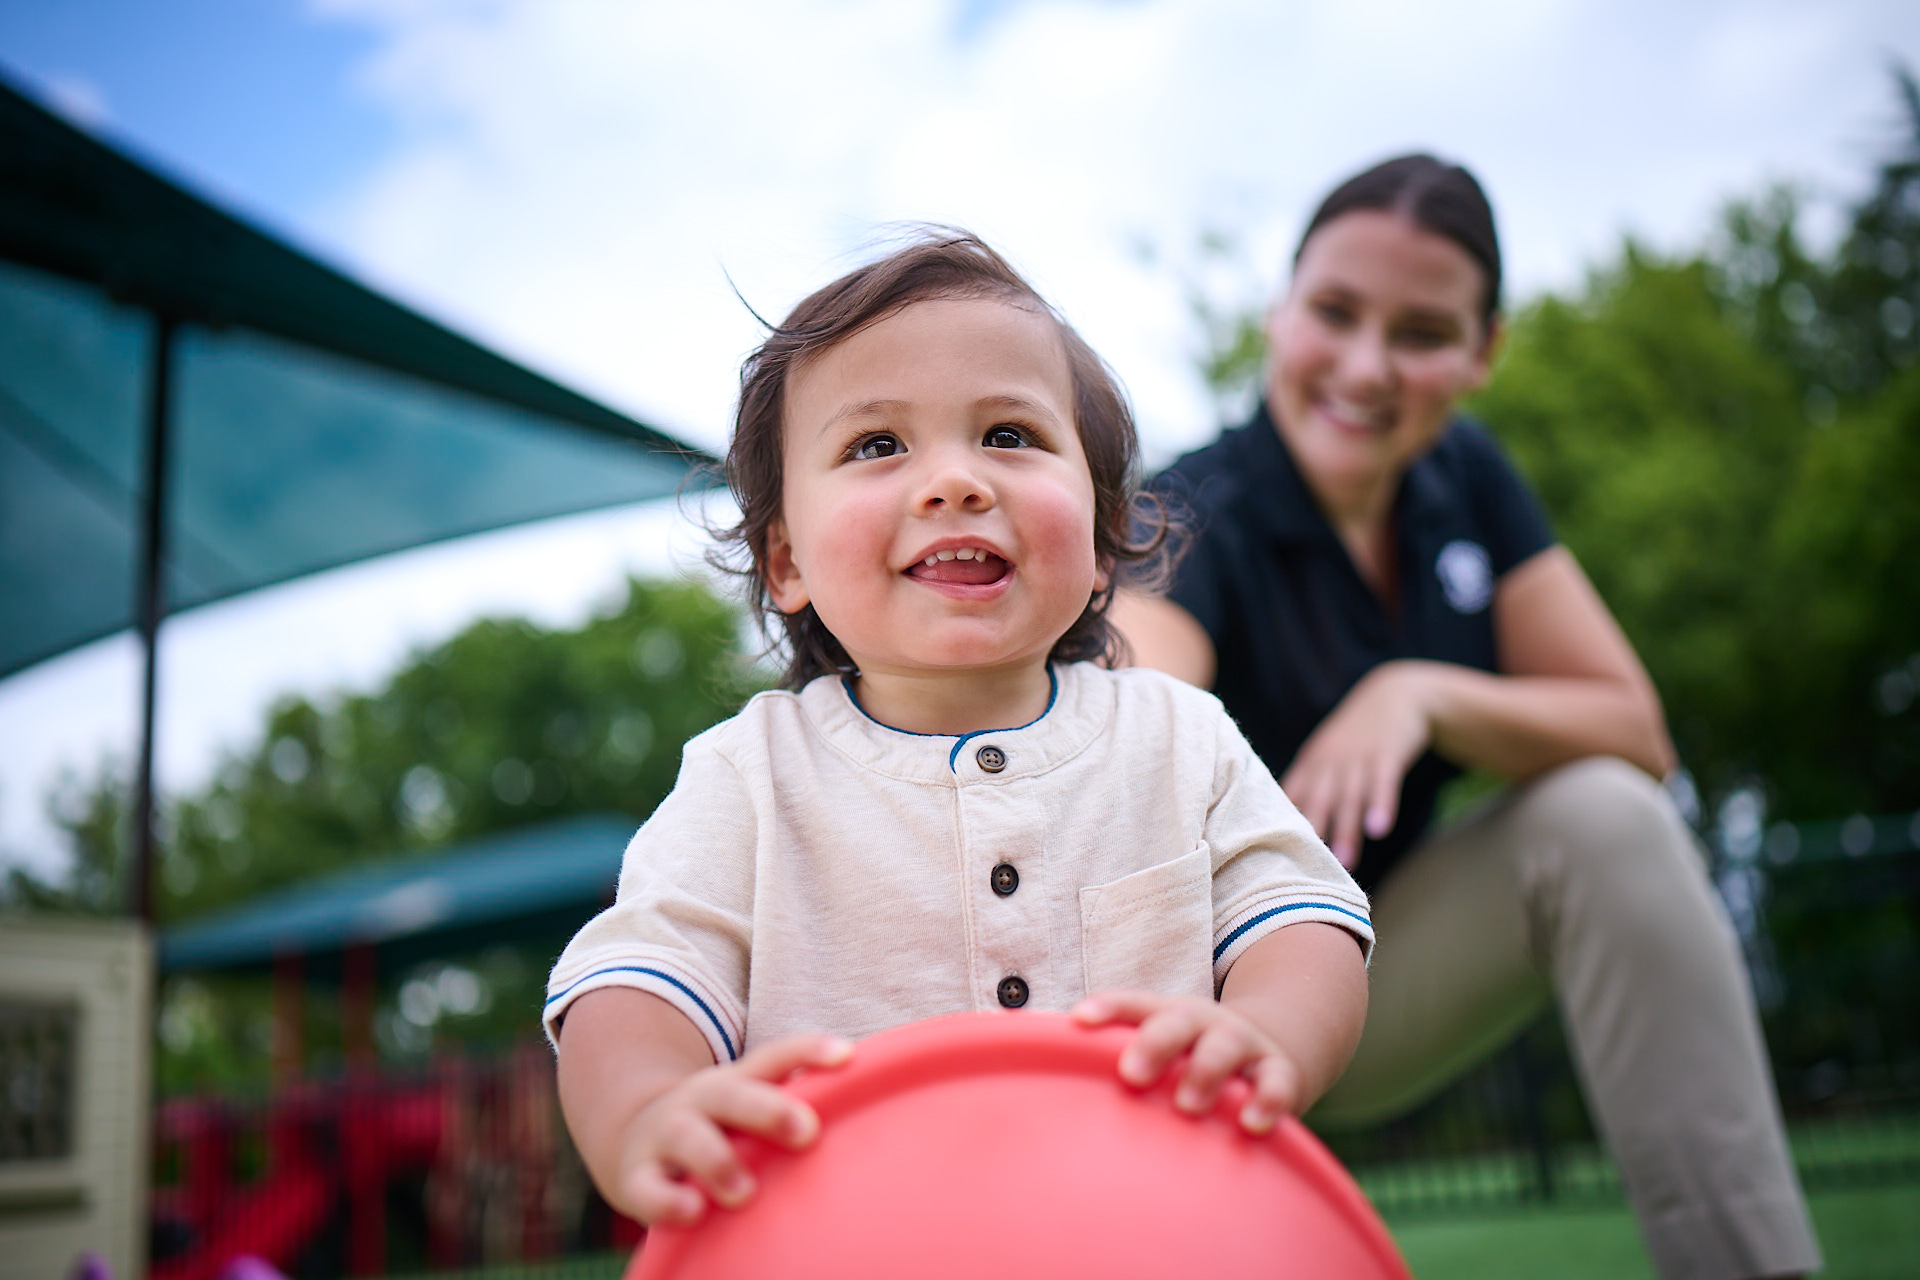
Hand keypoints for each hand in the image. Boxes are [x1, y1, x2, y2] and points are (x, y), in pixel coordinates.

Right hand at [613, 1034, 851, 1225]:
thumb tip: (879, 1123)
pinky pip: (648, 1189)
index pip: (774, 1058)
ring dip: (718, 1161)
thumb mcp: (749, 1110)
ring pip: (691, 1138)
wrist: (631, 1139)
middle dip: (770, 1110)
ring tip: (743, 1193)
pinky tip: (691, 1213)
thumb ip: (796, 1111)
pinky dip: (668, 1202)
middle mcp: (702, 1102)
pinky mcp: (637, 1177)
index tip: (848, 1055)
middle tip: (807, 1131)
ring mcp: (667, 1136)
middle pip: (734, 1095)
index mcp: (736, 1083)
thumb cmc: (720, 1130)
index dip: (809, 1051)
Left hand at [1071, 990, 1302, 1133]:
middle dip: (1154, 1042)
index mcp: (1166, 1015)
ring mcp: (1242, 1045)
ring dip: (1206, 1071)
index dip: (1108, 1008)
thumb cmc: (1188, 1061)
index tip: (1078, 1020)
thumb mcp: (1156, 1052)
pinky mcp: (1279, 1072)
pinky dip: (1268, 1099)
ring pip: (1225, 1045)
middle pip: (1177, 1020)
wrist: (1269, 1054)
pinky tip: (1253, 1123)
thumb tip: (1031, 1072)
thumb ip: (1108, 1063)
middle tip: (1131, 1073)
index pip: (1133, 1004)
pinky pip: (1277, 1082)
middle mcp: (1203, 1023)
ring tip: (1187, 1104)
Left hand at [1281, 660, 1433, 867]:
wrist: (1396, 693)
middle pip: (1318, 800)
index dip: (1281, 823)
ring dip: (1346, 829)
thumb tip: (1286, 826)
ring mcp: (1358, 755)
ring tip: (1344, 863)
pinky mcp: (1388, 752)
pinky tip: (1378, 828)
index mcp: (1312, 764)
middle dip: (1311, 833)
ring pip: (1349, 796)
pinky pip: (1383, 781)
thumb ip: (1310, 788)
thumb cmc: (1356, 736)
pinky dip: (1381, 804)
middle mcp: (1330, 760)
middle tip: (1306, 869)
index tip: (1274, 855)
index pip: (1291, 796)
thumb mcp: (1328, 756)